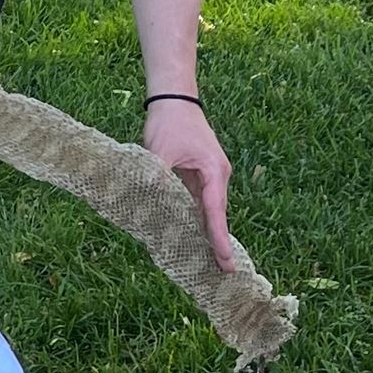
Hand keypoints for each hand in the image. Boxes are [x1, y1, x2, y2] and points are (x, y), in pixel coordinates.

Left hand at [145, 96, 234, 269]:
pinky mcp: (198, 176)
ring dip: (207, 233)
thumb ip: (156, 177)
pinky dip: (196, 219)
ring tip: (211, 262)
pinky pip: (198, 203)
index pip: (215, 211)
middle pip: (216, 215)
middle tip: (224, 272)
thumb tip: (148, 202)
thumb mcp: (159, 150)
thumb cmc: (169, 122)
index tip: (225, 260)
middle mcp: (217, 177)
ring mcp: (209, 177)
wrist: (174, 100)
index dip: (217, 237)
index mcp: (214, 171)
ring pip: (207, 210)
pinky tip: (192, 236)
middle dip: (218, 242)